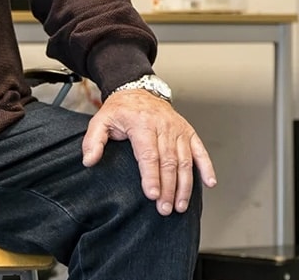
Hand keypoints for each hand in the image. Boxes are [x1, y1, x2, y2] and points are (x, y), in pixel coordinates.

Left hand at [81, 89, 216, 215]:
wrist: (138, 90)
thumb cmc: (120, 109)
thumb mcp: (101, 120)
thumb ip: (93, 141)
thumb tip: (89, 160)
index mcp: (141, 124)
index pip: (149, 155)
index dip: (151, 177)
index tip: (152, 195)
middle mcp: (163, 126)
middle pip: (168, 162)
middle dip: (168, 188)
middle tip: (165, 209)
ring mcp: (178, 129)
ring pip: (185, 160)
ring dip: (185, 185)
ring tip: (180, 205)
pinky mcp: (188, 132)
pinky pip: (200, 150)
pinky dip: (207, 167)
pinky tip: (209, 183)